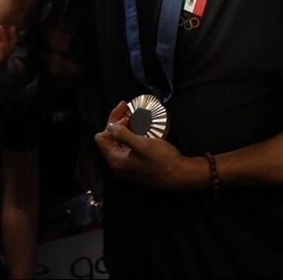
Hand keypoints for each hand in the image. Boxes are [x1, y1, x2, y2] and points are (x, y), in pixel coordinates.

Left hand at [93, 101, 207, 191]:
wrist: (181, 176)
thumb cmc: (163, 161)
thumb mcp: (142, 145)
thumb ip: (123, 135)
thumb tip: (111, 126)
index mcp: (116, 160)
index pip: (101, 138)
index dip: (111, 124)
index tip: (126, 117)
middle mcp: (118, 165)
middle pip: (109, 138)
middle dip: (117, 122)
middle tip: (126, 107)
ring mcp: (127, 166)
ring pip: (119, 142)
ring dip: (124, 127)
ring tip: (133, 115)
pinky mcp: (136, 165)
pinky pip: (128, 147)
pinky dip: (131, 135)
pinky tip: (139, 128)